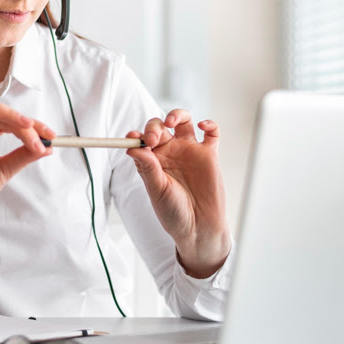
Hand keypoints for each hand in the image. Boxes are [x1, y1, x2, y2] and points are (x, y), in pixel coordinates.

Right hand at [0, 101, 54, 251]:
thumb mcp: (4, 171)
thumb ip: (22, 157)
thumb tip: (48, 147)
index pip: (14, 123)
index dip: (35, 127)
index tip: (53, 137)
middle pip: (4, 115)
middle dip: (27, 124)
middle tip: (43, 136)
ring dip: (10, 117)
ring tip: (27, 126)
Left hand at [126, 109, 230, 278]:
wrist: (199, 228)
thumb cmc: (174, 213)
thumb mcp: (157, 191)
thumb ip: (148, 168)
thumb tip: (132, 146)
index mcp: (153, 161)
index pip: (142, 139)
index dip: (136, 135)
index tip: (133, 137)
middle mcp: (170, 152)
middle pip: (160, 126)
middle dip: (154, 127)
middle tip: (153, 139)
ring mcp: (190, 151)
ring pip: (183, 122)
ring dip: (176, 115)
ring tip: (171, 122)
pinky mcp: (209, 154)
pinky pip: (211, 133)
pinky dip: (209, 124)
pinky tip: (203, 126)